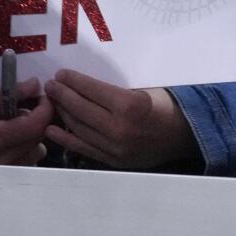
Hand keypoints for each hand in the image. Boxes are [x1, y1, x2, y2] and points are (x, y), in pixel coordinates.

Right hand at [0, 83, 51, 172]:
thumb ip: (5, 94)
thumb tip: (35, 84)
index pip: (34, 126)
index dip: (45, 108)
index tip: (43, 95)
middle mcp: (3, 162)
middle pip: (39, 138)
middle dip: (39, 119)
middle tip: (25, 105)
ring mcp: (4, 173)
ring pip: (37, 150)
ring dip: (33, 134)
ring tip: (14, 124)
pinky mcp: (5, 178)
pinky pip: (28, 161)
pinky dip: (26, 147)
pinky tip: (11, 139)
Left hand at [44, 69, 198, 170]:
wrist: (184, 135)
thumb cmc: (165, 105)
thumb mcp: (144, 88)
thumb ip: (114, 90)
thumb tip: (83, 84)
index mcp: (129, 105)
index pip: (92, 90)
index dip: (73, 81)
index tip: (61, 74)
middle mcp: (119, 128)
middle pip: (81, 109)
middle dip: (62, 95)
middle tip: (50, 85)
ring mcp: (115, 148)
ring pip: (79, 128)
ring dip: (62, 113)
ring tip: (51, 101)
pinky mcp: (112, 161)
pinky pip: (83, 148)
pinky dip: (65, 138)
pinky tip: (51, 129)